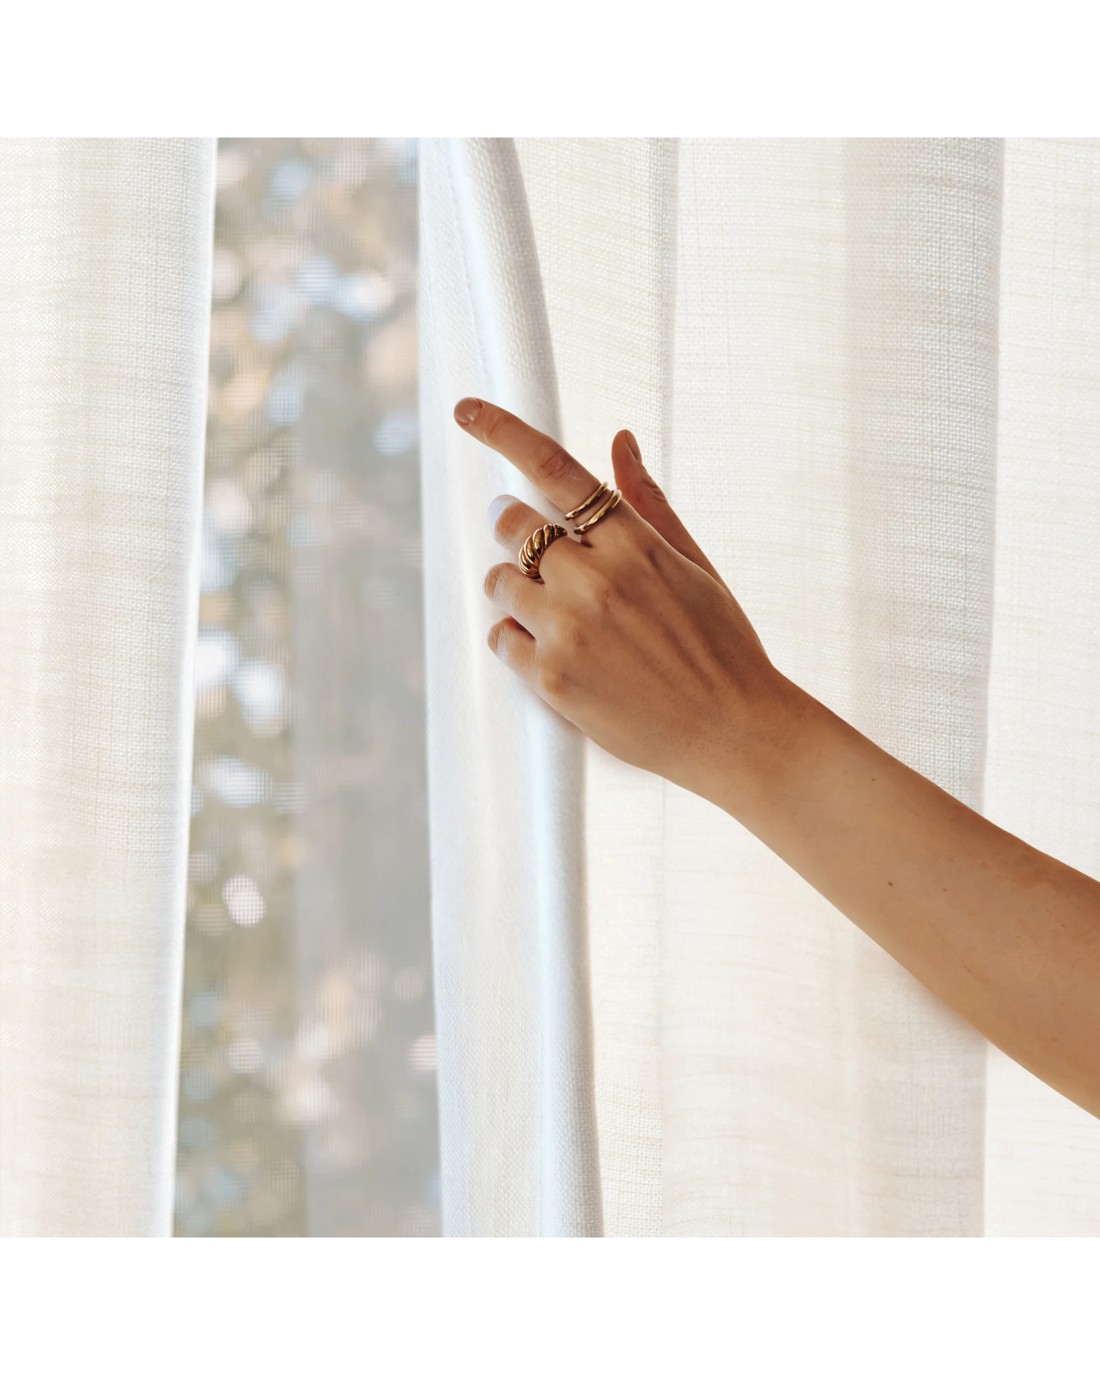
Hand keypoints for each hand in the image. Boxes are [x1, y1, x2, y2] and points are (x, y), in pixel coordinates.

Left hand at [453, 395, 788, 802]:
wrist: (734, 732)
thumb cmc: (722, 645)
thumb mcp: (695, 565)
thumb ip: (649, 503)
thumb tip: (619, 440)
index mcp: (635, 542)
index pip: (555, 469)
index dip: (503, 432)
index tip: (466, 410)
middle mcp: (597, 578)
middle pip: (513, 524)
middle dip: (512, 526)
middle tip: (527, 543)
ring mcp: (570, 627)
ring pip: (500, 580)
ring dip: (513, 586)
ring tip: (552, 610)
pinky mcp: (551, 676)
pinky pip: (500, 635)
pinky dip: (514, 635)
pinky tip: (549, 647)